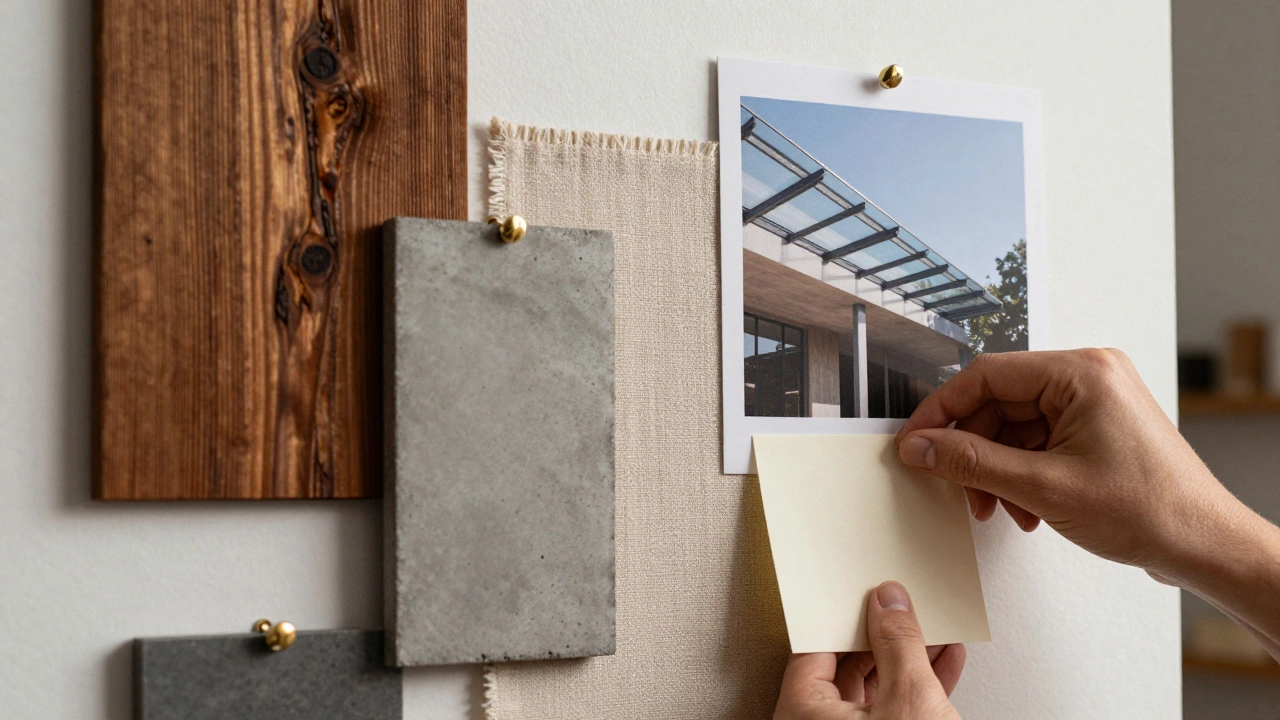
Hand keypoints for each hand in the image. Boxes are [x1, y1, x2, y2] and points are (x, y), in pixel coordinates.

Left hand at [774, 582, 963, 719]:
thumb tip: (890, 604)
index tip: (864, 594)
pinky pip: (893, 710)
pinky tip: (944, 661)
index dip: (844, 616)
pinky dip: (919, 688)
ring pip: (874, 689)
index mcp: (803, 712)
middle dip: (884, 636)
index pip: (815, 646)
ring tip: (933, 630)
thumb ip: (899, 645)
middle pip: (846, 666)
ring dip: (908, 659)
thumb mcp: (909, 698)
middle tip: (900, 607)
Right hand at [893, 348, 1242, 580]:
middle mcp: (1088, 377)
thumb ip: (972, 463)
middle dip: (973, 452)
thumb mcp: (1043, 487)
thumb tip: (922, 448)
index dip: (942, 410)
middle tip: (957, 488)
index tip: (915, 441)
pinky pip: (1036, 442)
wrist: (1204, 545)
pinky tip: (1025, 508)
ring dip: (996, 471)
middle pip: (998, 404)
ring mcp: (1093, 403)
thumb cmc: (1151, 510)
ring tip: (999, 508)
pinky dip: (1020, 475)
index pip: (986, 375)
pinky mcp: (1095, 429)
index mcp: (1081, 372)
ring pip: (1013, 428)